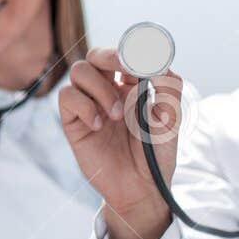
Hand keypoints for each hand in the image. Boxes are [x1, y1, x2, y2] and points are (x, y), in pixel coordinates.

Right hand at [58, 47, 180, 238]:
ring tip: (115, 115)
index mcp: (131, 85)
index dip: (129, 50)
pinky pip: (67, 97)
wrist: (141, 188)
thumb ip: (168, 85)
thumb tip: (156, 60)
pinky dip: (84, 106)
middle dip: (109, 55)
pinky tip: (99, 125)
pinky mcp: (73, 121)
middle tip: (123, 67)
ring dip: (99, 87)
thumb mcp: (171, 117)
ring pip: (79, 71)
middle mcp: (108, 90)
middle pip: (96, 55)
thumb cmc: (156, 154)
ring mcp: (89, 104)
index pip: (123, 54)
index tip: (141, 59)